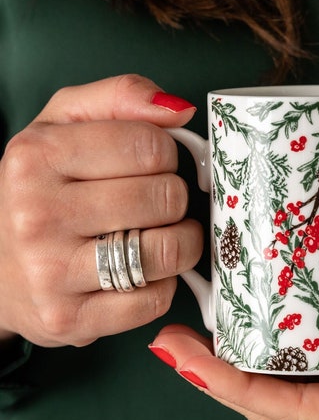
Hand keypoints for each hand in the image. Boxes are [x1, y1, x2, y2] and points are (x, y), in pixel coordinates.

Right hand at [0, 74, 202, 345]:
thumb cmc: (42, 191)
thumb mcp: (63, 125)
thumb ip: (120, 98)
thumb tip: (179, 109)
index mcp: (35, 157)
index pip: (151, 145)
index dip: (166, 155)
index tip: (152, 164)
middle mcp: (36, 215)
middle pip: (166, 198)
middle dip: (173, 200)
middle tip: (155, 205)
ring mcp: (51, 274)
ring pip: (168, 251)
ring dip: (181, 244)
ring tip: (159, 236)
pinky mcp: (71, 321)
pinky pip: (156, 300)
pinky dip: (162, 285)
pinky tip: (141, 273)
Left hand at [151, 236, 318, 419]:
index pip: (296, 414)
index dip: (235, 389)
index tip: (186, 358)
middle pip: (278, 406)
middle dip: (219, 380)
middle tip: (170, 345)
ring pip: (285, 387)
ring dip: (235, 366)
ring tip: (190, 338)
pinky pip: (304, 361)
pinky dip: (266, 349)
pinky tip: (243, 327)